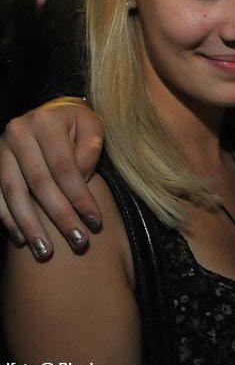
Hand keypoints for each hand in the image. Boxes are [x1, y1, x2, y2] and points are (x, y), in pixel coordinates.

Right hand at [0, 98, 103, 259]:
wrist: (50, 113)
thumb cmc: (76, 124)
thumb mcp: (92, 126)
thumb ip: (90, 148)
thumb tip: (82, 177)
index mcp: (45, 121)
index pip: (65, 167)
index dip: (80, 196)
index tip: (95, 221)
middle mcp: (18, 132)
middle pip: (39, 183)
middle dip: (60, 216)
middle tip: (78, 241)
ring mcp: (1, 149)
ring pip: (14, 194)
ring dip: (31, 225)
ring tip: (46, 251)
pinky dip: (8, 220)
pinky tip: (23, 239)